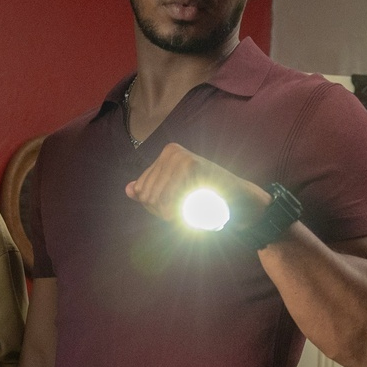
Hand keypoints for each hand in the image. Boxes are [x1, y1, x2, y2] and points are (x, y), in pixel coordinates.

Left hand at [124, 142, 269, 222]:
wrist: (238, 199)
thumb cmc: (207, 196)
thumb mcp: (176, 193)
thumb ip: (152, 190)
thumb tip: (129, 189)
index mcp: (165, 155)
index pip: (141, 189)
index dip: (155, 207)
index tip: (175, 208)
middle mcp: (171, 152)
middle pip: (147, 195)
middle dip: (161, 211)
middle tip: (182, 213)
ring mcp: (181, 156)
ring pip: (156, 198)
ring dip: (170, 215)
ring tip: (187, 213)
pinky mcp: (192, 163)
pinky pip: (170, 197)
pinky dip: (176, 212)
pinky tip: (189, 212)